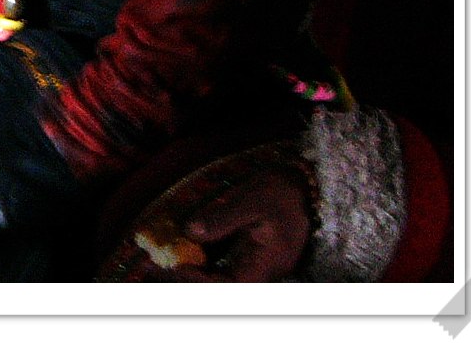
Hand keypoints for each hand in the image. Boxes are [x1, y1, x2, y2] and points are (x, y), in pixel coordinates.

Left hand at [171, 165, 312, 281]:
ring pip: (223, 276)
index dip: (202, 283)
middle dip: (194, 280)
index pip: (231, 286)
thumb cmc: (282, 190)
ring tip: (168, 261)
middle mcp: (262, 270)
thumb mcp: (252, 199)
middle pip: (224, 286)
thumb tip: (190, 231)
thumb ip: (222, 217)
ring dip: (197, 272)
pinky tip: (185, 250)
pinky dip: (204, 259)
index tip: (177, 268)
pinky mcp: (251, 253)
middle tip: (165, 267)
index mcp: (268, 263)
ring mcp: (257, 263)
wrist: (305, 183)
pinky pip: (225, 263)